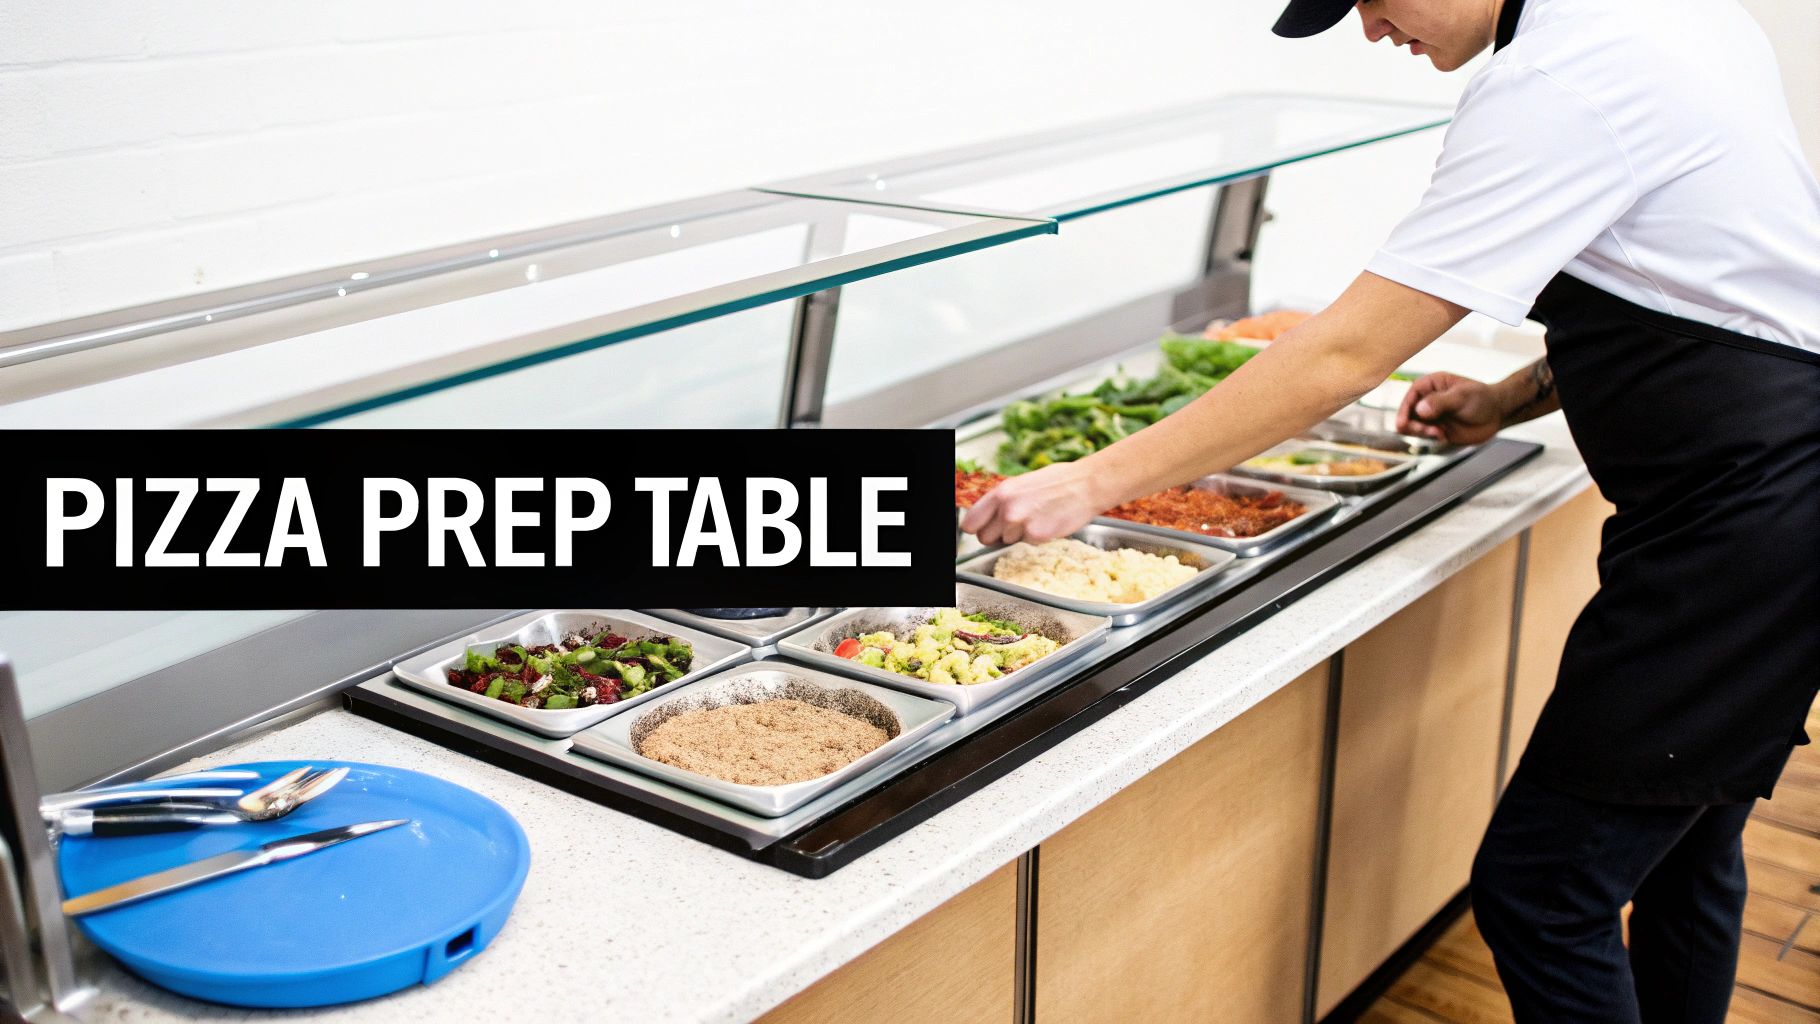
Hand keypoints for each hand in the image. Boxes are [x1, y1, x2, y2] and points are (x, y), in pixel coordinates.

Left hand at [960, 461, 1103, 546]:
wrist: (1086, 485)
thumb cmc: (1058, 481)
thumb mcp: (1022, 484)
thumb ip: (1003, 500)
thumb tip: (989, 515)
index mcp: (1001, 493)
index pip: (970, 523)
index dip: (976, 528)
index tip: (982, 529)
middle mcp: (1007, 509)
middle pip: (985, 538)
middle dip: (996, 535)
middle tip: (1014, 526)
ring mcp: (1021, 523)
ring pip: (1008, 542)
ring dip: (1020, 535)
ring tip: (1038, 518)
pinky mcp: (1037, 536)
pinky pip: (1028, 544)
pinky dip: (1036, 538)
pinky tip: (1048, 523)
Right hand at [1396, 372, 1501, 444]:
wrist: (1496, 415)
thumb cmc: (1482, 398)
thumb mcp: (1462, 396)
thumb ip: (1441, 402)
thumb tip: (1420, 409)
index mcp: (1431, 385)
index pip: (1411, 395)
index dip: (1404, 409)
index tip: (1403, 423)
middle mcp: (1427, 400)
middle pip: (1408, 414)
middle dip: (1414, 425)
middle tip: (1429, 431)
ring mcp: (1431, 416)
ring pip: (1413, 427)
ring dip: (1422, 433)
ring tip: (1439, 433)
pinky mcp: (1436, 429)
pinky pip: (1424, 437)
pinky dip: (1430, 439)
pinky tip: (1443, 437)